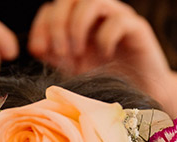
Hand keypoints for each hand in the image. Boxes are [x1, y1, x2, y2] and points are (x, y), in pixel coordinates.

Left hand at [28, 0, 171, 91]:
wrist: (140, 97)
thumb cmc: (105, 81)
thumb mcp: (72, 69)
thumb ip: (54, 56)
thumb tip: (36, 47)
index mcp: (78, 21)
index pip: (53, 7)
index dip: (42, 25)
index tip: (39, 51)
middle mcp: (98, 14)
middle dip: (58, 23)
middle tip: (59, 52)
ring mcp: (118, 17)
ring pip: (94, 0)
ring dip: (78, 26)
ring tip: (76, 53)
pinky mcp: (138, 29)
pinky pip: (119, 20)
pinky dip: (105, 38)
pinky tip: (103, 57)